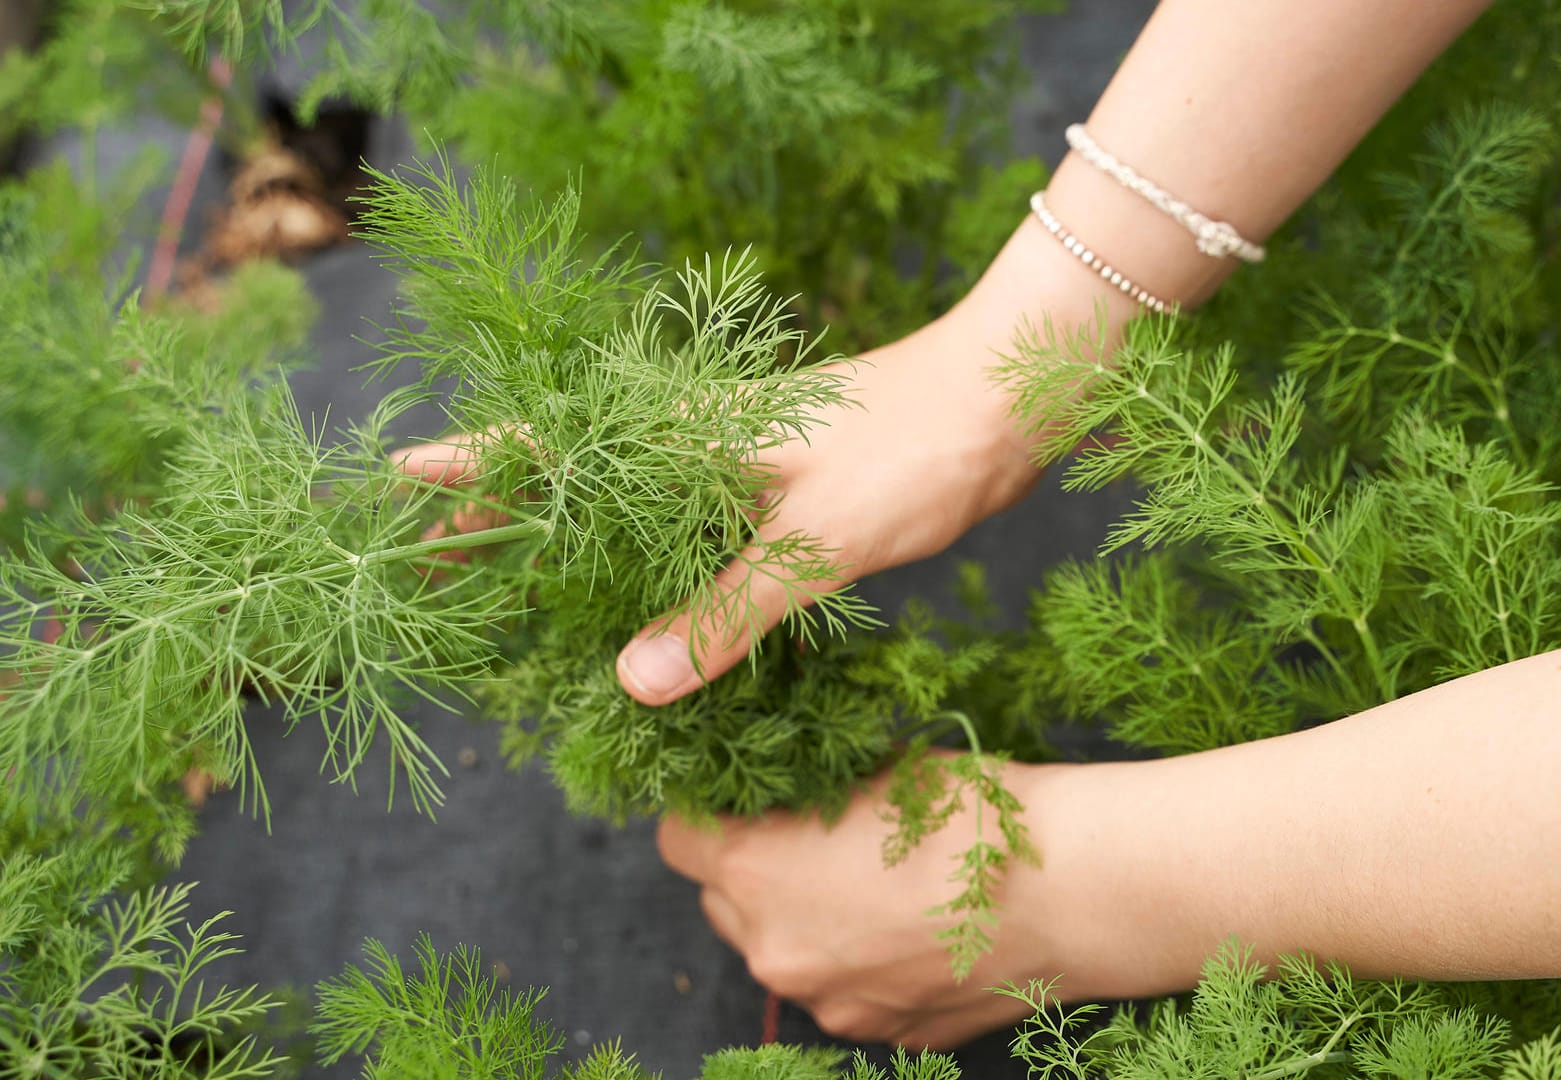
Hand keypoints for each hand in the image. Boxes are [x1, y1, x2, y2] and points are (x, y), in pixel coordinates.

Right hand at [391, 241, 1101, 705]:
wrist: (1016, 394)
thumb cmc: (920, 445)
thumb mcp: (823, 538)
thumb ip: (728, 610)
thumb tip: (628, 684)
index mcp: (688, 433)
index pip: (553, 446)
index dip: (473, 467)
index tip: (395, 483)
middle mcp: (702, 439)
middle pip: (578, 477)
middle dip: (507, 518)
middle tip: (438, 569)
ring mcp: (745, 460)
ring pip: (635, 503)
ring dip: (580, 542)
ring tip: (523, 594)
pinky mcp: (790, 484)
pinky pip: (699, 524)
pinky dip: (663, 560)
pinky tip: (657, 604)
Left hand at [656, 757, 1070, 1049]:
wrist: (1071, 890)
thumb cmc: (975, 813)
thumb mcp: (876, 768)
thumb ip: (808, 792)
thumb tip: (783, 788)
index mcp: (757, 871)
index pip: (678, 841)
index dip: (709, 813)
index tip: (748, 799)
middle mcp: (773, 950)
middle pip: (725, 904)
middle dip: (758, 872)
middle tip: (821, 837)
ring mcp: (826, 1004)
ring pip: (785, 953)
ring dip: (811, 920)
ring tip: (883, 886)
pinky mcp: (877, 1034)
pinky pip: (842, 991)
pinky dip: (862, 963)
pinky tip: (918, 929)